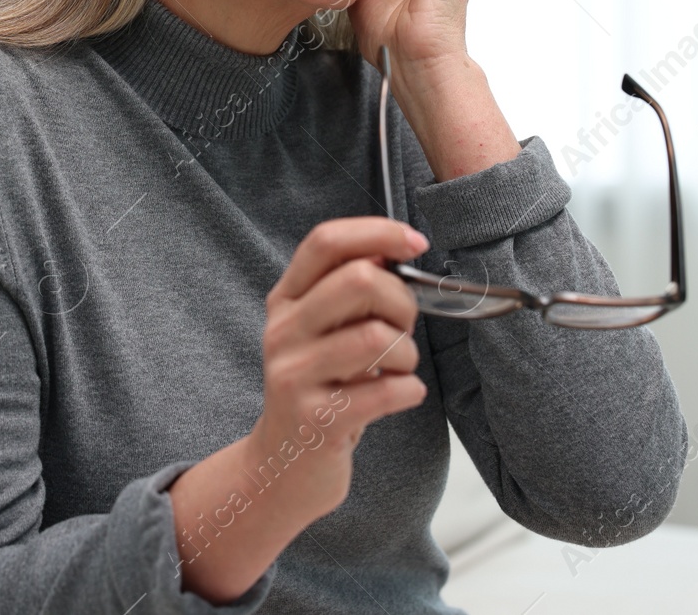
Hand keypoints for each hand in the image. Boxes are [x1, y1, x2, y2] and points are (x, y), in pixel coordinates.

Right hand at [250, 216, 429, 518]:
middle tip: (402, 328)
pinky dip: (409, 391)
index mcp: (286, 300)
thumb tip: (391, 248)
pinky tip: (400, 395)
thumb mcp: (320, 331)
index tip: (414, 242)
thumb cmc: (320, 388)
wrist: (284, 464)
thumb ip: (347, 290)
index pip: (325, 242)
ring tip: (397, 370)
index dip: (377, 232)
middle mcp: (283, 331)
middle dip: (402, 301)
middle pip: (360, 280)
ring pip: (378, 337)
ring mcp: (294, 376)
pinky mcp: (316, 420)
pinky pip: (386, 392)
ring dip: (406, 354)